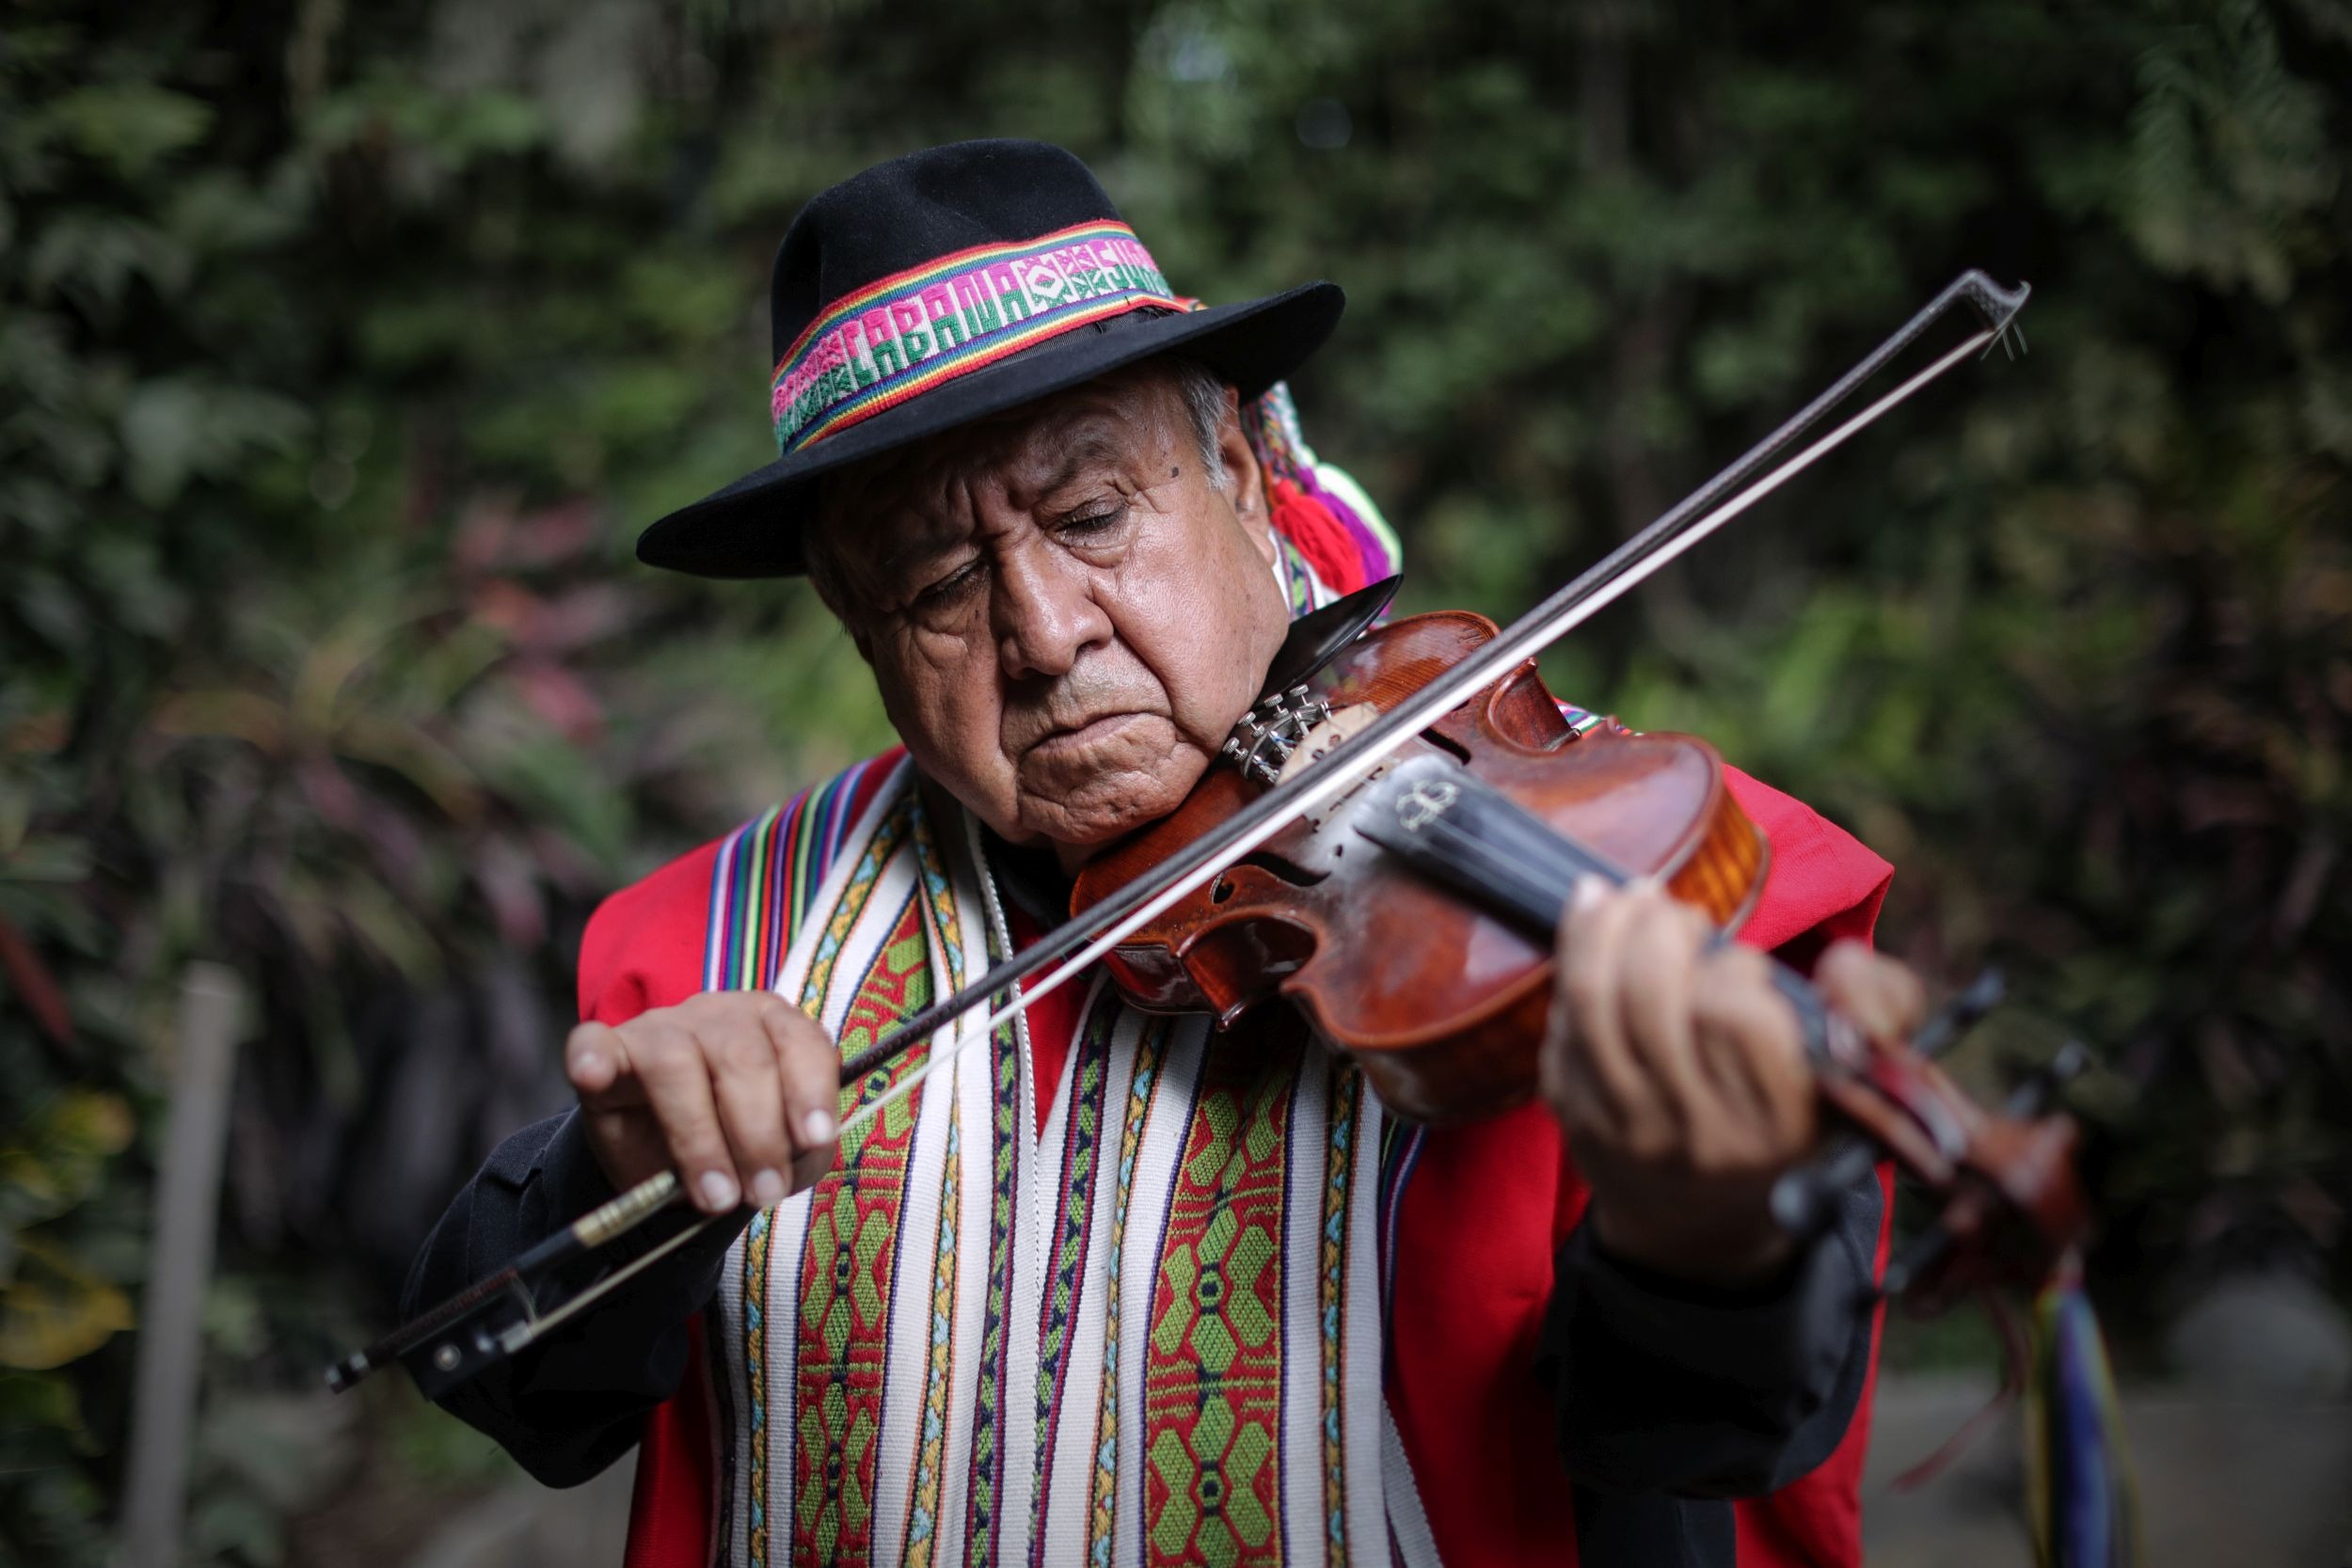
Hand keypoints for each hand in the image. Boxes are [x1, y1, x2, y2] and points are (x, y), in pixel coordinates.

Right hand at [565, 991, 842, 1213]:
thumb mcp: (780, 1149)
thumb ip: (799, 1147)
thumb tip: (798, 1151)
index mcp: (772, 1025)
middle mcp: (719, 1015)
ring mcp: (658, 1027)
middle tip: (763, 1192)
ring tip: (713, 1195)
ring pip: (677, 1062)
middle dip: (758, 1134)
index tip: (814, 1139)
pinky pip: (592, 1042)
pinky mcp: (605, 1049)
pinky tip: (592, 1075)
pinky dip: (591, 1057)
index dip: (810, 1091)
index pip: (800, 1042)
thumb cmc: (734, 1140)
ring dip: (699, 1137)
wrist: (664, 1157)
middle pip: (742, 1059)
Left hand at [1540, 878, 1924, 1285]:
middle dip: (1663, 932)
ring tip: (1635, 899)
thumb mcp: (1861, 1073)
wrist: (1703, 1219)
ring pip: (1595, 1002)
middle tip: (1680, 916)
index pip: (1736, 1018)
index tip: (1742, 965)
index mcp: (1776, 1127)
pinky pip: (1562, 1016)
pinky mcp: (1573, 1114)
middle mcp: (1695, 1136)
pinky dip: (1574, 952)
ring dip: (1609, 929)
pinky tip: (1594, 914)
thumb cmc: (1791, 1117)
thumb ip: (1880, 1004)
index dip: (1735, 970)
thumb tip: (1842, 965)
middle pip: (1654, 1001)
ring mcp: (1625, 1128)